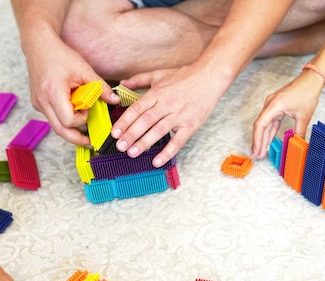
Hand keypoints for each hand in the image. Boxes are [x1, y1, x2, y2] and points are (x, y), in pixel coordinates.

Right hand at [24, 35, 118, 144]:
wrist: (39, 46)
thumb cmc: (60, 56)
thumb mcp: (84, 70)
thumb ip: (101, 87)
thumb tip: (115, 100)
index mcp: (53, 92)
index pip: (68, 120)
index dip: (81, 119)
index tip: (88, 109)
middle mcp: (42, 101)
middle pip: (60, 130)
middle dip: (77, 138)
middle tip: (91, 141)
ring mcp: (38, 103)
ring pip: (55, 126)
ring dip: (70, 128)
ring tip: (84, 123)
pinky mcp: (37, 103)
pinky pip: (52, 118)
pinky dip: (64, 119)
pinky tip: (73, 111)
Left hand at [111, 64, 228, 167]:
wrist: (210, 77)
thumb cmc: (185, 77)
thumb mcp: (159, 74)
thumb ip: (139, 80)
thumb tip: (122, 83)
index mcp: (158, 93)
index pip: (137, 108)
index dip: (125, 121)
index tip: (115, 133)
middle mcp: (167, 104)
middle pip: (145, 121)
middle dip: (131, 134)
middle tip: (120, 146)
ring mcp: (179, 115)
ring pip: (159, 131)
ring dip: (144, 143)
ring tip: (132, 153)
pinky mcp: (191, 125)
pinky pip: (178, 141)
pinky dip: (167, 152)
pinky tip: (157, 161)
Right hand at [252, 74, 321, 158]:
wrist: (311, 80)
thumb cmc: (306, 93)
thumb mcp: (304, 117)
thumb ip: (299, 133)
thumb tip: (298, 145)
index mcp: (274, 105)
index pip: (260, 125)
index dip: (257, 139)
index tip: (257, 150)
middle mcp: (270, 104)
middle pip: (260, 126)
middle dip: (258, 142)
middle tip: (257, 155)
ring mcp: (272, 105)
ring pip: (265, 125)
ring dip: (263, 138)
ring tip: (261, 151)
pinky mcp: (276, 106)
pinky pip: (271, 121)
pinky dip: (269, 131)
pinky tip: (268, 141)